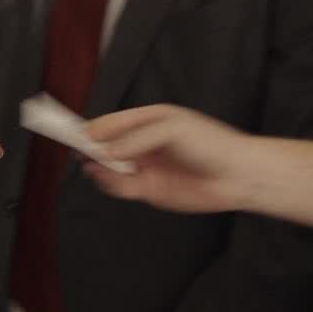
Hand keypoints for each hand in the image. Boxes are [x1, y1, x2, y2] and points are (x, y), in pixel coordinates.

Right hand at [82, 105, 260, 212]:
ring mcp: (147, 167)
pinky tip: (106, 176)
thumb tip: (106, 150)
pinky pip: (122, 186)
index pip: (114, 122)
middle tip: (76, 150)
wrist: (238, 175)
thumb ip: (136, 138)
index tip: (74, 131)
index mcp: (150, 121)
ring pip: (112, 167)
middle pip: (108, 145)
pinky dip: (111, 182)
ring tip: (91, 164)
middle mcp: (145, 144)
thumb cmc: (212, 143)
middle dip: (91, 147)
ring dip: (99, 166)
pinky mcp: (151, 190)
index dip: (94, 127)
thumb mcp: (172, 129)